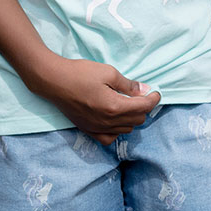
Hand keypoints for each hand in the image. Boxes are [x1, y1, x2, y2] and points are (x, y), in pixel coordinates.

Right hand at [34, 57, 160, 145]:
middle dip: (143, 108)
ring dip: (132, 119)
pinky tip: (115, 120)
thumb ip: (128, 85)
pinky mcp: (88, 130)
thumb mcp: (108, 72)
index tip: (156, 91)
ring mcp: (97, 128)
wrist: (54, 81)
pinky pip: (109, 138)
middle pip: (137, 120)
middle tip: (141, 95)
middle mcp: (107, 122)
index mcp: (114, 107)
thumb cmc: (80, 73)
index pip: (143, 108)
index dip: (153, 99)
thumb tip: (144, 91)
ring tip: (128, 105)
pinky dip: (117, 131)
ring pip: (125, 130)